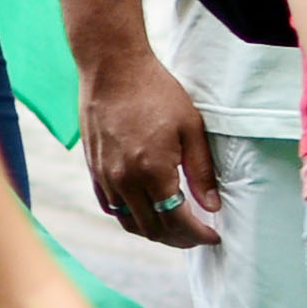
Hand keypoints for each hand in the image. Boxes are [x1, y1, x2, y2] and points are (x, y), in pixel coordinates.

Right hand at [77, 50, 220, 250]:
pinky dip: (129, 217)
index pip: (178, 221)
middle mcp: (125, 180)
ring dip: (153, 232)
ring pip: (129, 222)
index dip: (198, 234)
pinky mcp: (93, 168)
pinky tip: (144, 211)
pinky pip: (110, 206)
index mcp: (153, 171)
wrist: (112, 68)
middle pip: (153, 229)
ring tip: (173, 229)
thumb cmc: (155, 91)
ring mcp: (105, 176)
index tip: (213, 236)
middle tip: (197, 235)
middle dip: (179, 239)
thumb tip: (212, 206)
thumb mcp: (190, 127)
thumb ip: (201, 171)